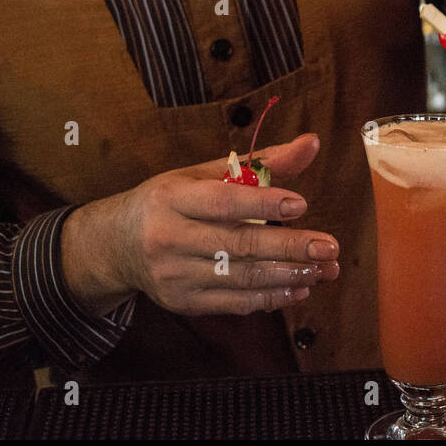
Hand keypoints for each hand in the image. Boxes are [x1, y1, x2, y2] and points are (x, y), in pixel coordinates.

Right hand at [61, 134, 339, 317]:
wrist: (117, 244)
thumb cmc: (172, 201)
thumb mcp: (205, 173)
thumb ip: (262, 162)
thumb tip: (312, 143)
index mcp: (174, 198)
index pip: (222, 202)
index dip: (262, 204)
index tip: (301, 205)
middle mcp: (170, 237)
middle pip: (238, 245)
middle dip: (290, 248)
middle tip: (329, 247)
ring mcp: (174, 275)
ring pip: (241, 278)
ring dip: (289, 276)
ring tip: (324, 269)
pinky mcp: (182, 302)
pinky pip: (234, 303)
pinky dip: (270, 297)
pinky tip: (299, 289)